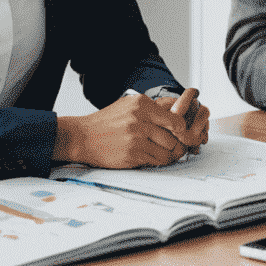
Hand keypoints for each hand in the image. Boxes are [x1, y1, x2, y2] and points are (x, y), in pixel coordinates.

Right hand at [53, 91, 205, 166]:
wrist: (83, 137)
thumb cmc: (109, 120)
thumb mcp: (130, 104)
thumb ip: (154, 106)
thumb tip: (180, 107)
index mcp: (142, 105)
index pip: (175, 119)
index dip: (182, 128)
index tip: (182, 132)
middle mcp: (140, 121)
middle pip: (173, 137)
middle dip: (178, 143)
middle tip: (180, 145)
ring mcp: (135, 140)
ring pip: (167, 151)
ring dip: (171, 154)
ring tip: (169, 153)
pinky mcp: (131, 156)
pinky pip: (155, 161)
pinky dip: (159, 161)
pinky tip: (156, 157)